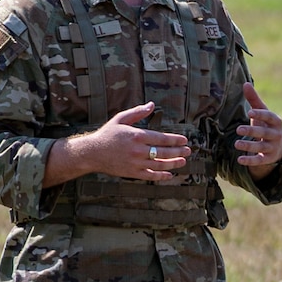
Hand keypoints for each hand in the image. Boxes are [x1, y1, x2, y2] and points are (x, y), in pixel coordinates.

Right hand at [53, 103, 187, 183]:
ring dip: (173, 163)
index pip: (161, 138)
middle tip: (188, 151)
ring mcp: (136, 163)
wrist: (92, 153)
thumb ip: (137, 112)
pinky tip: (170, 174)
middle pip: (163, 152)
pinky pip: (150, 176)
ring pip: (159, 165)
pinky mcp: (132, 173)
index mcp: (137, 136)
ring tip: (183, 161)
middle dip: (178, 151)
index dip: (175, 140)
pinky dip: (161, 176)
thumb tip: (152, 105)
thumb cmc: (107, 134)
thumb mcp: (121, 119)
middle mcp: (138, 150)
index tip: (184, 140)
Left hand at [235, 83, 281, 175]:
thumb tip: (245, 83)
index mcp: (276, 121)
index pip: (269, 117)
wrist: (277, 146)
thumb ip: (254, 99)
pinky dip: (250, 161)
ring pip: (261, 148)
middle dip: (252, 131)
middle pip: (264, 133)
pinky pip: (260, 161)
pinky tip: (240, 160)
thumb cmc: (266, 125)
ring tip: (236, 144)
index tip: (249, 112)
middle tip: (238, 129)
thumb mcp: (261, 112)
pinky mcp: (268, 159)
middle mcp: (276, 135)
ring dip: (249, 146)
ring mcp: (273, 147)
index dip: (260, 115)